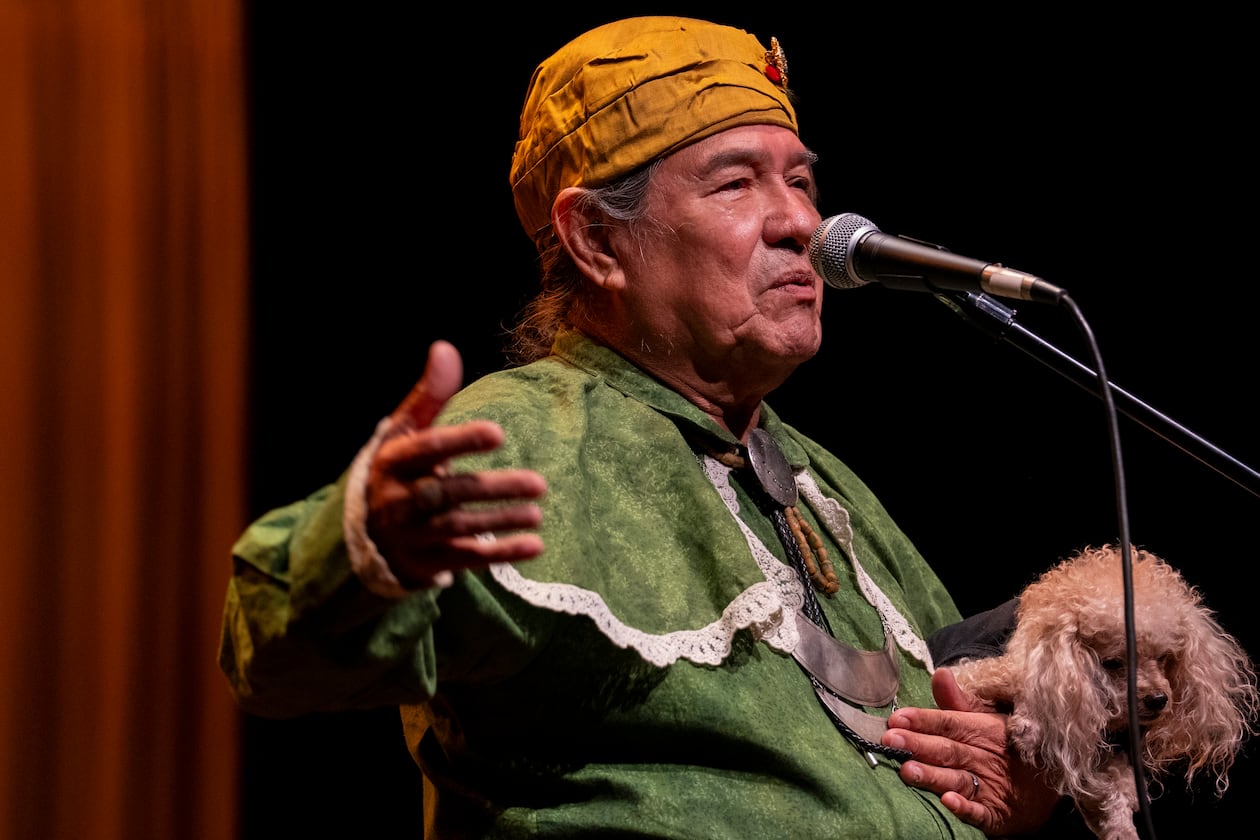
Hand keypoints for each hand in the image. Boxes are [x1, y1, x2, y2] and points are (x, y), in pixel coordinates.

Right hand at [366, 340, 546, 587]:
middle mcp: (399, 499)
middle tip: (539, 483)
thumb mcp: (404, 432)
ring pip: (459, 527)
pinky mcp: (428, 560)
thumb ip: (428, 394)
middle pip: (449, 493)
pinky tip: (534, 545)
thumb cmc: (396, 469)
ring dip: (501, 521)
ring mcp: (412, 534)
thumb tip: (445, 347)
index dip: (461, 441)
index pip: (428, 449)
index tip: (498, 433)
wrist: (365, 532)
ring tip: (538, 513)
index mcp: (393, 461)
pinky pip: (466, 557)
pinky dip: (500, 553)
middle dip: (493, 490)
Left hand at [882, 668, 1060, 836]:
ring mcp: (990, 787)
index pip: (950, 722)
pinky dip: (965, 807)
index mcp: (984, 731)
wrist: (1048, 790)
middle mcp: (985, 758)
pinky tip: (949, 801)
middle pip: (948, 750)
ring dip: (933, 775)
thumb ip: (959, 702)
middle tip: (890, 740)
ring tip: (908, 770)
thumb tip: (939, 674)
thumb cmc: (1007, 748)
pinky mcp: (995, 814)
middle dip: (919, 744)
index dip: (924, 720)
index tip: (897, 718)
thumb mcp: (988, 720)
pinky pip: (980, 812)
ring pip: (957, 779)